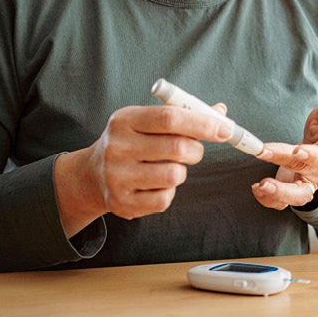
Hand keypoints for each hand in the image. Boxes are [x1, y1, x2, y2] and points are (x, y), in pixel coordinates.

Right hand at [54, 105, 232, 234]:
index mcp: (124, 120)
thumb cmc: (131, 142)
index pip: (170, 117)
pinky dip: (169, 191)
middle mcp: (117, 147)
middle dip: (197, 150)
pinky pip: (165, 199)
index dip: (203, 123)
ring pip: (174, 175)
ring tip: (169, 166)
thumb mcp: (146, 121)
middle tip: (194, 151)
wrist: (92, 175)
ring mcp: (117, 177)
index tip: (225, 129)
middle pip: (177, 147)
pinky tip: (156, 184)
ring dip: (181, 171)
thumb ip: (183, 116)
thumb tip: (221, 113)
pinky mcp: (121, 203)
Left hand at [252, 98, 317, 209]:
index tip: (296, 151)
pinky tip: (255, 187)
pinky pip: (281, 200)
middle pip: (303, 187)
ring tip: (257, 187)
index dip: (311, 156)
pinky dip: (267, 198)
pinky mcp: (292, 188)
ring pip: (293, 197)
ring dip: (274, 195)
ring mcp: (306, 183)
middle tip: (264, 182)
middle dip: (283, 188)